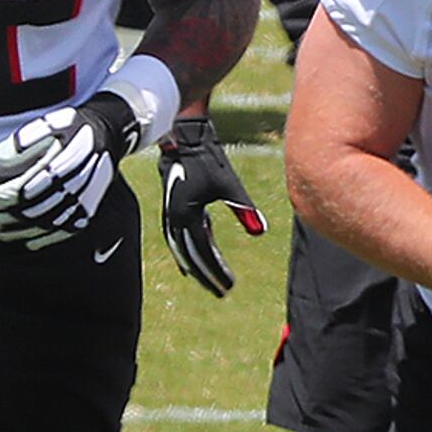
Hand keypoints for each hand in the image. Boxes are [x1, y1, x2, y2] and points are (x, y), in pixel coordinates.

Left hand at [0, 92, 137, 248]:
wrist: (109, 133)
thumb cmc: (72, 127)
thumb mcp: (48, 124)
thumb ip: (22, 141)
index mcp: (63, 163)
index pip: (28, 188)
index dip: (6, 197)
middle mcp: (76, 184)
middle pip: (37, 208)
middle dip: (10, 216)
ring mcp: (85, 199)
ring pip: (50, 222)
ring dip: (24, 230)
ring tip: (2, 233)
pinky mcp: (90, 208)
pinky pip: (68, 229)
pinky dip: (48, 238)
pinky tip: (30, 242)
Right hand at [158, 118, 265, 296]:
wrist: (184, 138)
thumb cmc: (208, 159)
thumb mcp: (229, 185)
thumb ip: (243, 209)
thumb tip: (260, 233)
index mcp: (186, 215)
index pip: (202, 253)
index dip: (215, 272)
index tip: (229, 286)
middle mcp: (174, 219)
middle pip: (190, 256)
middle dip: (206, 276)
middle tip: (221, 292)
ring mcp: (172, 214)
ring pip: (183, 249)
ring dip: (197, 266)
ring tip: (210, 282)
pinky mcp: (176, 208)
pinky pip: (181, 237)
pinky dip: (191, 250)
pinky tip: (203, 257)